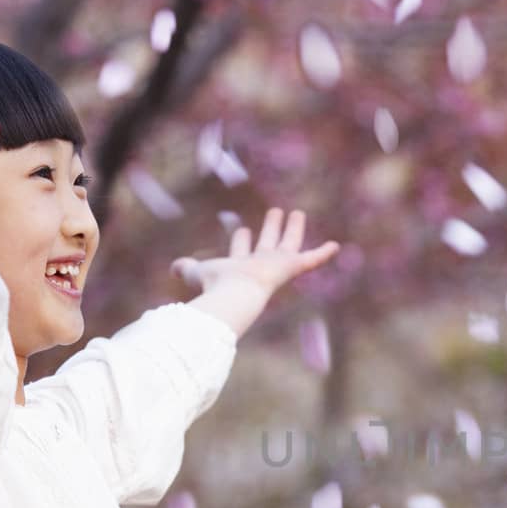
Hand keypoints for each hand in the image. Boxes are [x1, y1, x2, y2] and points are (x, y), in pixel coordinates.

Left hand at [170, 207, 340, 298]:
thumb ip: (186, 269)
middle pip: (268, 244)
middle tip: (276, 213)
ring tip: (297, 213)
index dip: (241, 241)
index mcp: (242, 267)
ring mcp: (277, 265)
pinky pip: (310, 259)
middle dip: (271, 229)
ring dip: (292, 229)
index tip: (242, 230)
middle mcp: (261, 265)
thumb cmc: (217, 286)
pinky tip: (334, 245)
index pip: (243, 251)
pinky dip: (322, 254)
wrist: (237, 294)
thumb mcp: (198, 272)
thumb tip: (172, 268)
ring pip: (289, 243)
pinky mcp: (292, 266)